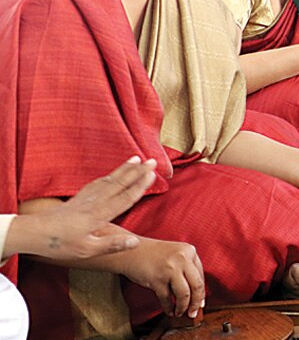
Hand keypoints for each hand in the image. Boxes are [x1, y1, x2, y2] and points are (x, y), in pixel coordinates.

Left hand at [7, 157, 156, 260]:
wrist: (33, 233)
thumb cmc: (60, 244)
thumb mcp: (87, 250)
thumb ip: (111, 245)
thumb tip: (134, 242)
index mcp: (99, 215)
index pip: (125, 198)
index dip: (140, 186)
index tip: (152, 174)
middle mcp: (95, 203)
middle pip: (120, 184)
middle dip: (137, 172)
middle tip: (152, 161)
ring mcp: (86, 198)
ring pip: (109, 180)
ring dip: (124, 169)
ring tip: (136, 159)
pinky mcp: (78, 198)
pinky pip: (97, 183)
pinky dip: (108, 175)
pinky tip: (112, 173)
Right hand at [121, 238, 204, 318]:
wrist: (128, 250)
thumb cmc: (152, 254)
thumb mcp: (175, 254)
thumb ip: (186, 267)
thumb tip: (195, 293)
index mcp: (190, 250)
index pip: (201, 275)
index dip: (201, 292)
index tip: (200, 303)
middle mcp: (183, 258)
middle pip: (197, 285)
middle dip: (196, 303)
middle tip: (193, 313)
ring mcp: (170, 268)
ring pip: (184, 294)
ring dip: (183, 307)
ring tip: (180, 313)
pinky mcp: (157, 279)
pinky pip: (167, 298)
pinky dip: (168, 307)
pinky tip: (169, 311)